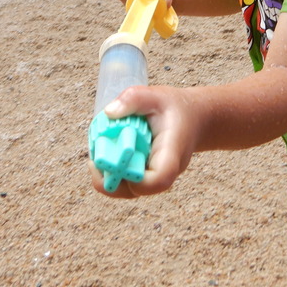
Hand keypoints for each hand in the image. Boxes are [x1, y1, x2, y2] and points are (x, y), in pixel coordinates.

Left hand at [89, 84, 198, 198]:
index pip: (159, 179)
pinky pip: (128, 184)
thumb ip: (134, 98)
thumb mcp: (155, 95)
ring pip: (130, 191)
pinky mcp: (146, 178)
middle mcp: (166, 171)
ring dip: (109, 178)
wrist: (193, 118)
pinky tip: (105, 157)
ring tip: (97, 157)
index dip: (136, 180)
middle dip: (112, 178)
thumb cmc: (174, 108)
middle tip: (94, 160)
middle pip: (138, 190)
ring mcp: (156, 178)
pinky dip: (113, 174)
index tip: (116, 163)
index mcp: (172, 152)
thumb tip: (109, 113)